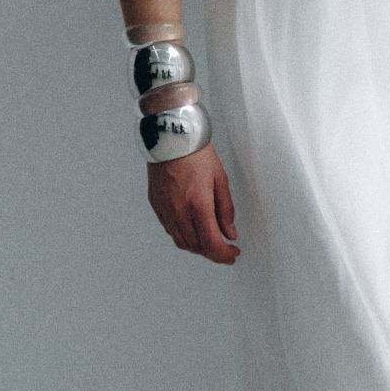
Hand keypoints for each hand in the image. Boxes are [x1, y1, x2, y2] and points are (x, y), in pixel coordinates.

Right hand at [146, 144, 239, 262]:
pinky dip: (184, 236)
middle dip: (213, 253)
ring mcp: (165, 209)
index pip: (212, 243)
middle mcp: (179, 211)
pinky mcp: (156, 205)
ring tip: (210, 241)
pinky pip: (170, 230)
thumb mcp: (220, 180)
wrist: (172, 136)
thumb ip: (226, 210)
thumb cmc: (196, 153)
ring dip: (198, 247)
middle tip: (225, 250)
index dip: (225, 255)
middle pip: (197, 247)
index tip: (233, 254)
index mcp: (198, 205)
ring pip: (181, 242)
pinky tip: (193, 229)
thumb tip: (230, 232)